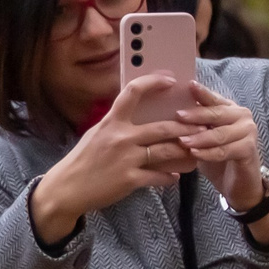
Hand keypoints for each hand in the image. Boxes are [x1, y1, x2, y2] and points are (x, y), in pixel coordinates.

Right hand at [29, 75, 195, 244]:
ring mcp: (127, 159)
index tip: (171, 80)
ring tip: (195, 150)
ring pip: (166, 151)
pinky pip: (158, 176)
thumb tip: (136, 115)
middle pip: (162, 127)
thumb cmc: (82, 160)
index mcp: (111, 122)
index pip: (133, 92)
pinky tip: (174, 175)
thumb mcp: (96, 134)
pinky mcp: (130, 180)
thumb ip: (116, 125)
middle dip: (185, 127)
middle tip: (201, 127)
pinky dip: (169, 176)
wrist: (67, 188)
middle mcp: (121, 137)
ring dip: (184, 151)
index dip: (154, 82)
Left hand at [178, 81, 268, 244]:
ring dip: (200, 137)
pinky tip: (195, 154)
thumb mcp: (203, 137)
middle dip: (196, 115)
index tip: (188, 85)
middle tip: (178, 116)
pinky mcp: (249, 150)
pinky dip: (209, 153)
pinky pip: (225, 150)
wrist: (238, 184)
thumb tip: (167, 112)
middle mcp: (242, 116)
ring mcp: (248, 132)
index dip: (201, 92)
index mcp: (230, 108)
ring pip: (219, 133)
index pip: (213, 98)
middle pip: (216, 113)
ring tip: (182, 140)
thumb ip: (194, 124)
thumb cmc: (218, 158)